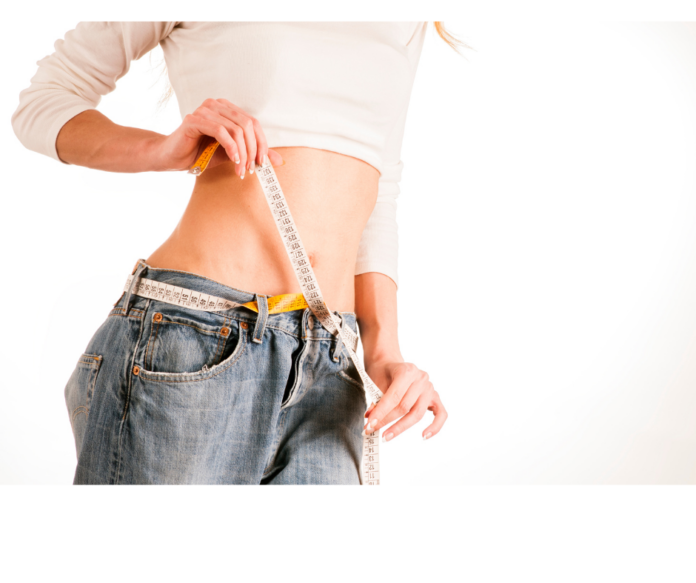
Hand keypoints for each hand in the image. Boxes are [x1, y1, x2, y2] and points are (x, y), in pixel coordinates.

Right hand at [153, 97, 283, 175]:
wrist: (173, 159)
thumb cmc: (202, 154)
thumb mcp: (234, 154)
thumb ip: (254, 154)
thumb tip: (280, 161)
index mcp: (227, 109)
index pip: (254, 123)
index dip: (262, 144)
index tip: (262, 164)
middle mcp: (217, 105)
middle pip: (247, 125)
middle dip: (252, 150)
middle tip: (250, 169)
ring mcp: (204, 110)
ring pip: (236, 129)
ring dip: (242, 153)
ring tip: (240, 170)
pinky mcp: (194, 120)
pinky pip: (220, 131)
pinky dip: (230, 147)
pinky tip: (232, 160)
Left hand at [363, 360, 446, 441]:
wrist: (389, 362)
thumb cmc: (382, 372)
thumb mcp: (375, 382)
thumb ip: (376, 401)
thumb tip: (371, 421)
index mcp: (407, 371)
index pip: (394, 397)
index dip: (381, 413)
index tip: (369, 425)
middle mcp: (421, 378)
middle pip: (405, 407)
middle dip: (386, 421)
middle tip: (371, 429)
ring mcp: (429, 388)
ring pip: (417, 414)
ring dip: (400, 428)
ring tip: (386, 436)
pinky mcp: (435, 397)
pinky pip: (441, 414)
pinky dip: (435, 427)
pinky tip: (424, 436)